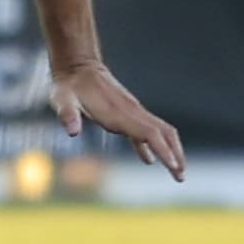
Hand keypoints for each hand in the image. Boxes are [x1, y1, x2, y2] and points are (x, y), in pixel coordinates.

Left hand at [52, 60, 185, 178]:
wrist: (76, 66)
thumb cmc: (68, 86)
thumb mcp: (62, 100)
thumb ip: (67, 114)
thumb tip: (72, 131)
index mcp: (118, 113)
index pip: (149, 133)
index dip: (163, 149)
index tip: (174, 166)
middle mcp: (130, 111)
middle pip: (163, 133)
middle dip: (175, 154)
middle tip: (181, 177)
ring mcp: (131, 111)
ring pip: (160, 130)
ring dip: (171, 150)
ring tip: (177, 172)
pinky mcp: (127, 112)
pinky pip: (146, 130)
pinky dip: (153, 145)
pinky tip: (149, 161)